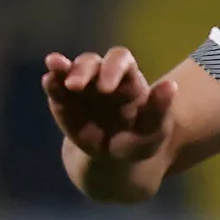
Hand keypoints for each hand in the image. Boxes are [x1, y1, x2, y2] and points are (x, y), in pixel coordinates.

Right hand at [43, 48, 174, 167]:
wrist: (117, 160)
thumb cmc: (141, 140)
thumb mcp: (153, 130)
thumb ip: (160, 108)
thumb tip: (171, 85)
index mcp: (128, 79)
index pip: (120, 60)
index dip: (112, 67)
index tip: (106, 88)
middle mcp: (103, 77)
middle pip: (91, 62)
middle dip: (83, 71)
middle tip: (77, 86)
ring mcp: (82, 88)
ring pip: (70, 69)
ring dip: (62, 67)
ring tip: (54, 65)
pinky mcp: (63, 101)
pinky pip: (56, 88)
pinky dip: (51, 83)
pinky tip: (48, 80)